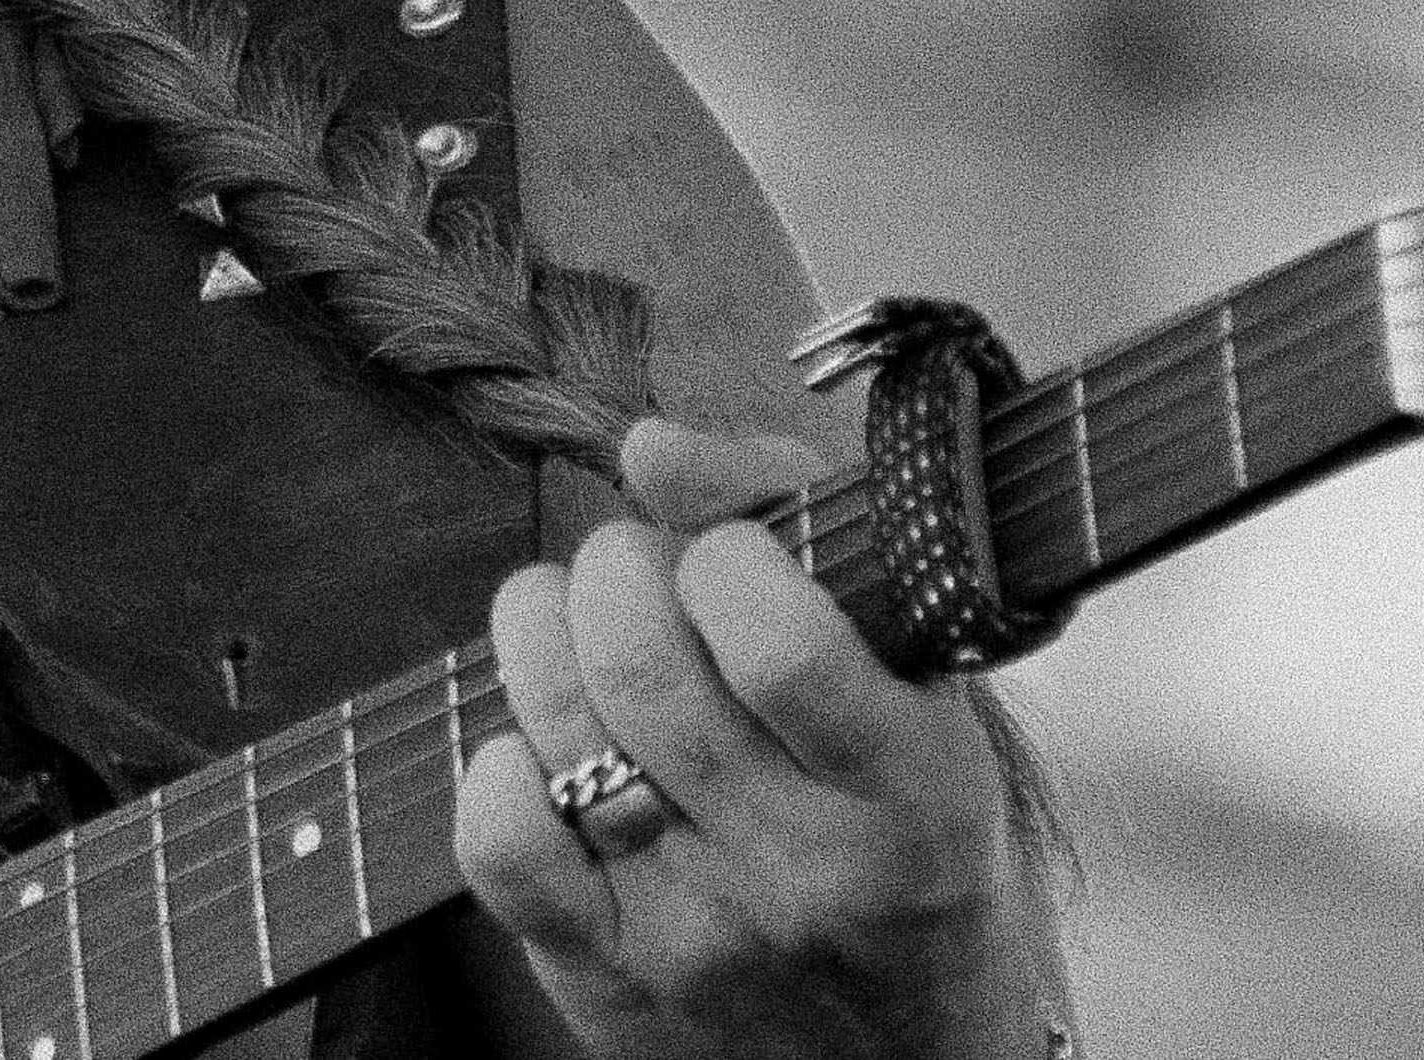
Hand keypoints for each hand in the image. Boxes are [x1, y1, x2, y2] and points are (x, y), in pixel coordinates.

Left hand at [449, 420, 1067, 1058]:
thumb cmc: (919, 855)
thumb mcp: (925, 704)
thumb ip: (804, 543)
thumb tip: (653, 447)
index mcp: (915, 792)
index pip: (781, 644)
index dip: (729, 555)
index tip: (735, 555)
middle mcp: (807, 868)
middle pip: (643, 667)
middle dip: (616, 570)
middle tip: (640, 572)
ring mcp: (699, 930)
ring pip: (562, 729)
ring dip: (543, 634)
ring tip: (581, 626)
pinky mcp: (606, 977)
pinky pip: (499, 843)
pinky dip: (498, 763)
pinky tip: (544, 746)